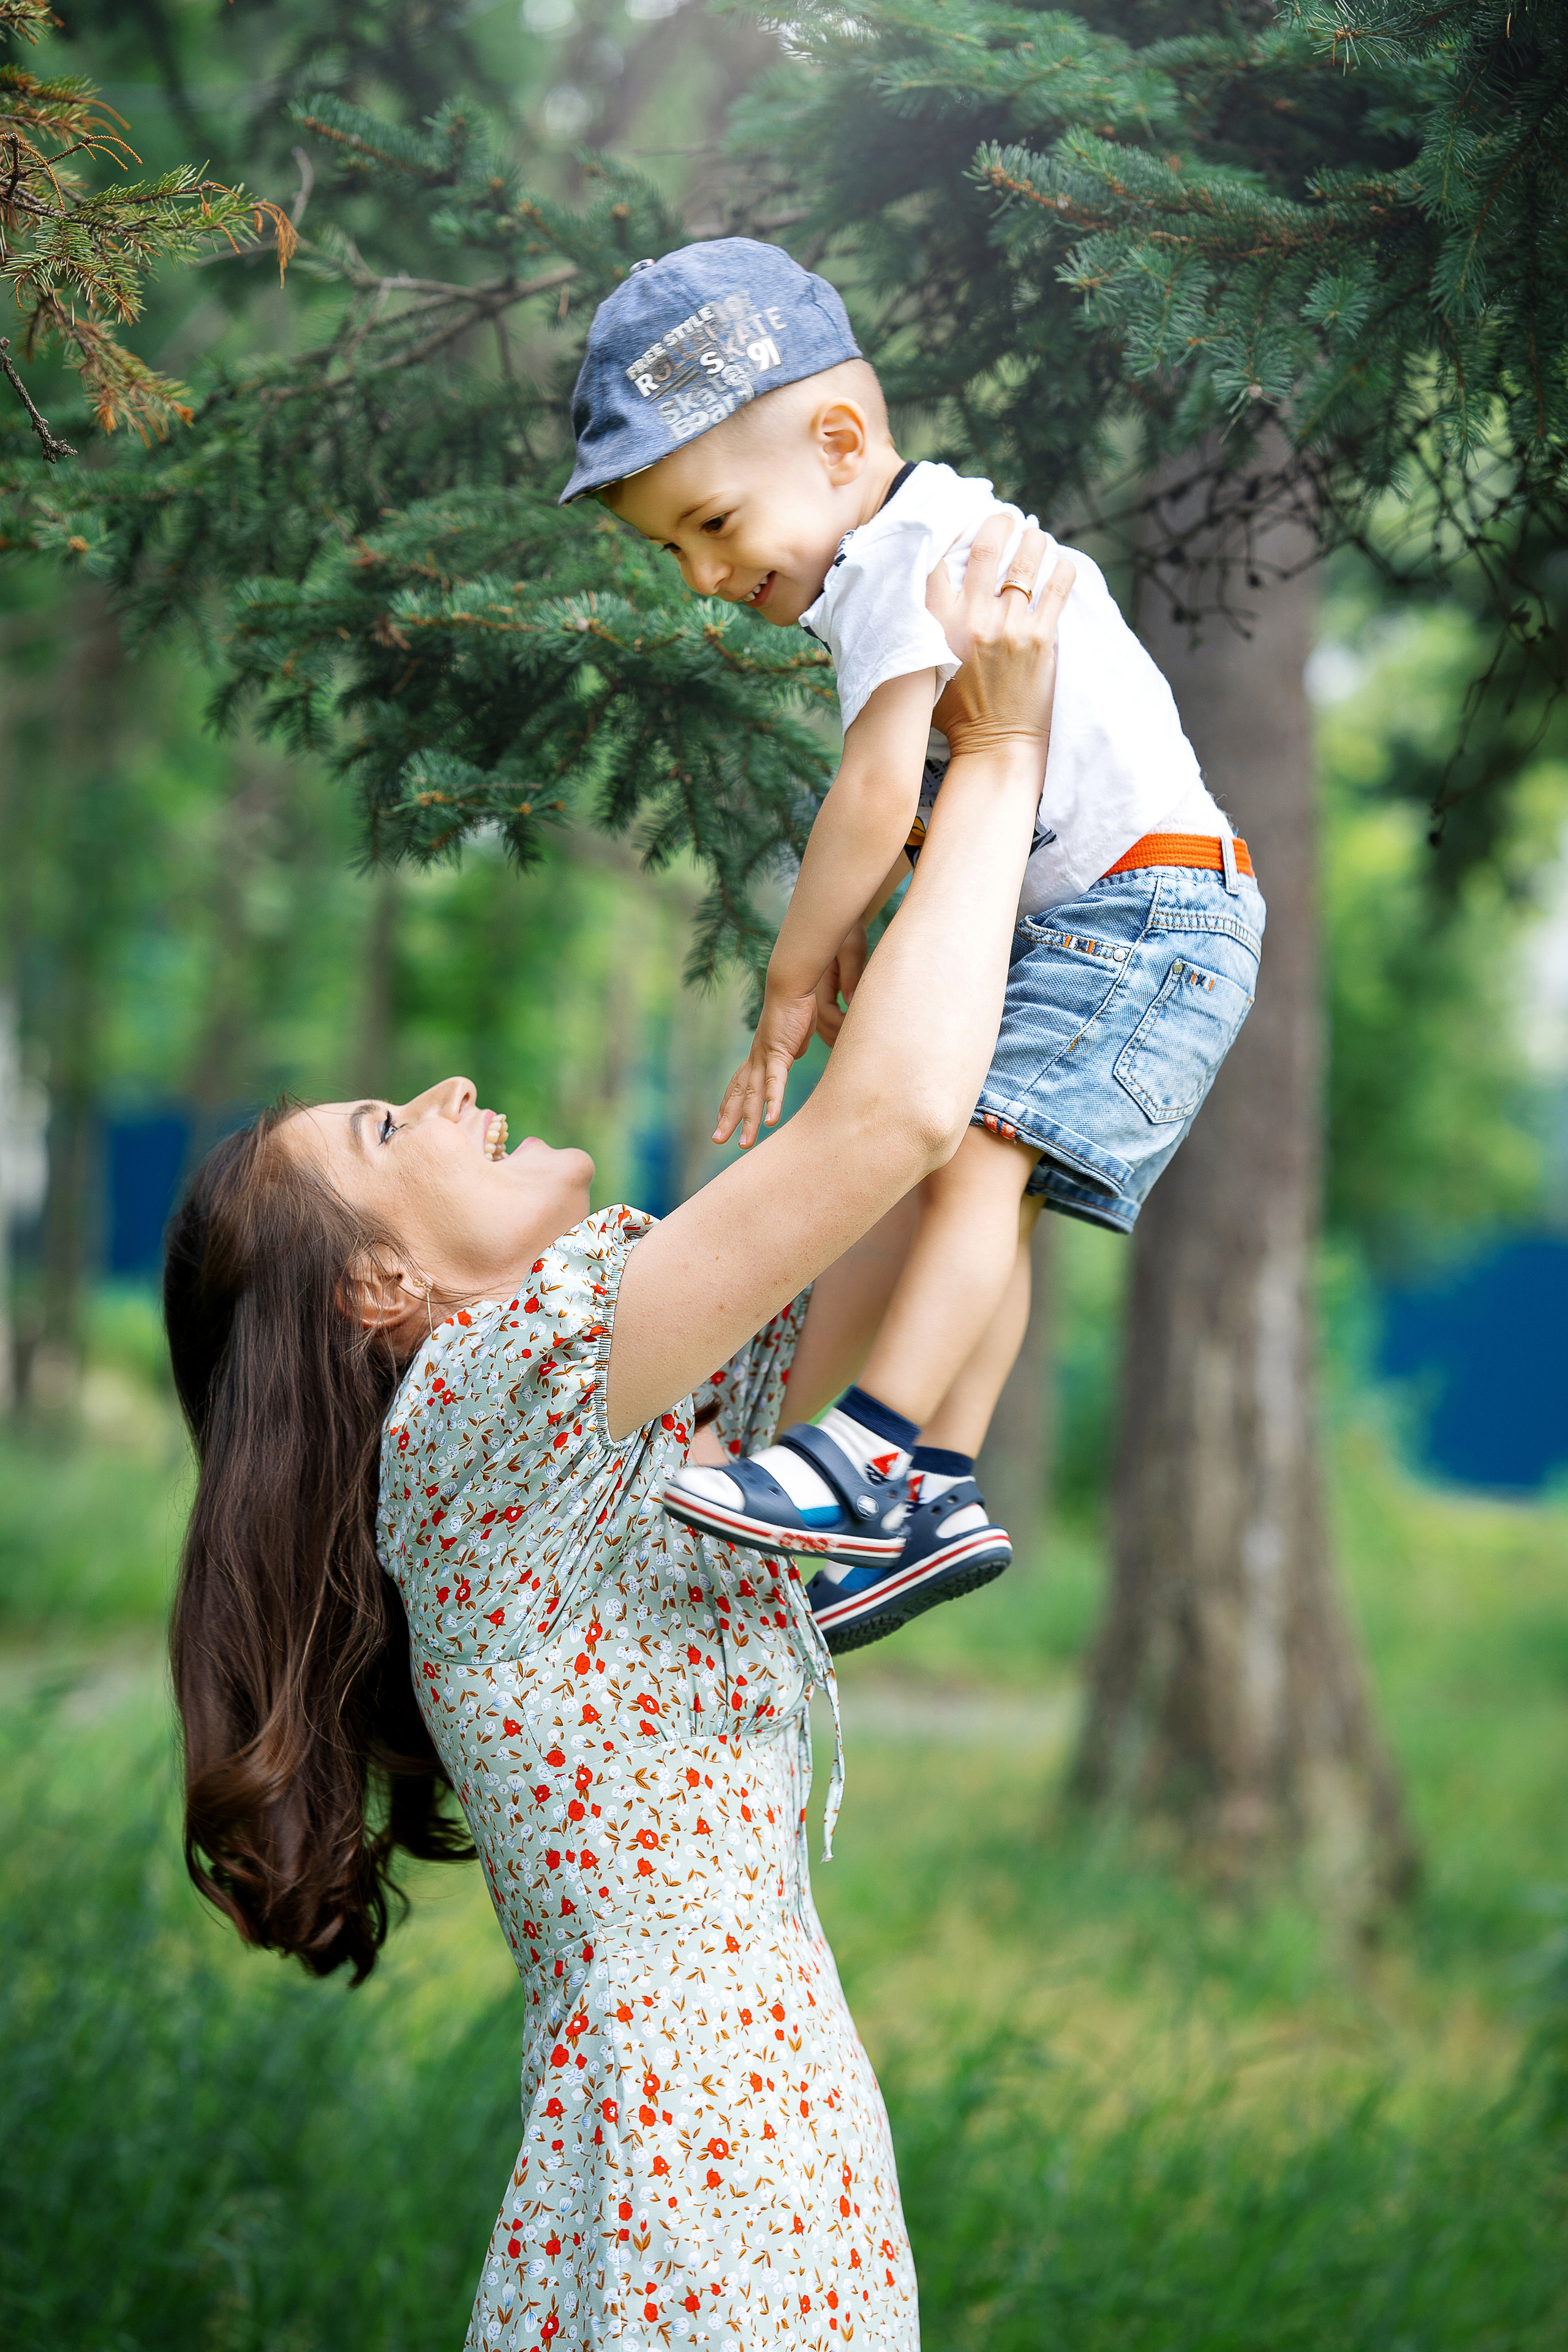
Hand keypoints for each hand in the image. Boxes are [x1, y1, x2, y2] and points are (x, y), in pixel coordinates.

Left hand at [713, 986, 819, 1148]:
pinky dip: (772, 1103)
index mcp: (758, 1055)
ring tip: (744, 1144)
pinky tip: (769, 1121)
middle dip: (729, 1119)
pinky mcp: (780, 1054)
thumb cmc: (794, 1008)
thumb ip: (788, 1051)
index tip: (722, 1120)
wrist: (790, 986)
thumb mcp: (792, 1038)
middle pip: (738, 1094)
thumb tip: (790, 1057)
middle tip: (718, 1140)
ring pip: (753, 1095)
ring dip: (748, 1121)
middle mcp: (756, 1059)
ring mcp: (765, 1058)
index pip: (739, 1083)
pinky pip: (775, 1083)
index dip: (730, 1103)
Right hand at [813, 919, 867, 1047]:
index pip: (828, 1012)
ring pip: (823, 1025)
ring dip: (837, 1036)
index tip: (861, 1028)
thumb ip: (852, 975)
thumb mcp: (853, 949)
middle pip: (823, 1024)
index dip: (843, 1024)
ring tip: (855, 1045)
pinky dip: (836, 1030)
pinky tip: (848, 1036)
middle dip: (839, 1037)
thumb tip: (851, 1001)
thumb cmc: (850, 933)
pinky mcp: (823, 995)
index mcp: (820, 979)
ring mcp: (816, 994)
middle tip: (859, 1045)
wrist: (842, 923)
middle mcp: (814, 990)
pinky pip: (827, 1020)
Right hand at [927, 515, 1075, 763]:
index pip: (937, 561)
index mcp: (938, 624)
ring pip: (1026, 562)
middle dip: (997, 524)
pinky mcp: (1042, 639)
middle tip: (1003, 518)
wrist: (994, 746)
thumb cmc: (954, 711)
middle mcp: (973, 619)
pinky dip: (1062, 569)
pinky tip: (1062, 562)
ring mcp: (1010, 627)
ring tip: (1035, 534)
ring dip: (1033, 540)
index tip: (959, 523)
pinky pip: (1058, 589)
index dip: (949, 533)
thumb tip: (921, 592)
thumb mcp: (922, 668)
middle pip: (986, 549)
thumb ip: (921, 630)